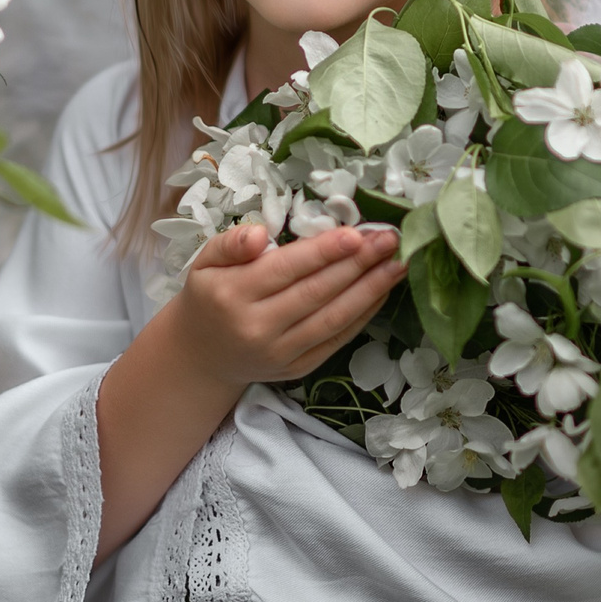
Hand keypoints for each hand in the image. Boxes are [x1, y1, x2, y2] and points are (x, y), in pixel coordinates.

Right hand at [94, 221, 404, 563]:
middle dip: (358, 265)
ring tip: (397, 264)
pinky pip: (337, 339)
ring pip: (333, 318)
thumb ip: (229, 243)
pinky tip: (381, 290)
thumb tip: (259, 233)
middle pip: (316, 293)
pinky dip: (363, 315)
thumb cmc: (210, 296)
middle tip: (390, 240)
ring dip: (370, 290)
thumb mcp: (204, 262)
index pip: (286, 270)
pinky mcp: (298, 368)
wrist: (202, 355)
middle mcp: (258, 328)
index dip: (324, 252)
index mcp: (233, 295)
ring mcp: (281, 352)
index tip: (357, 234)